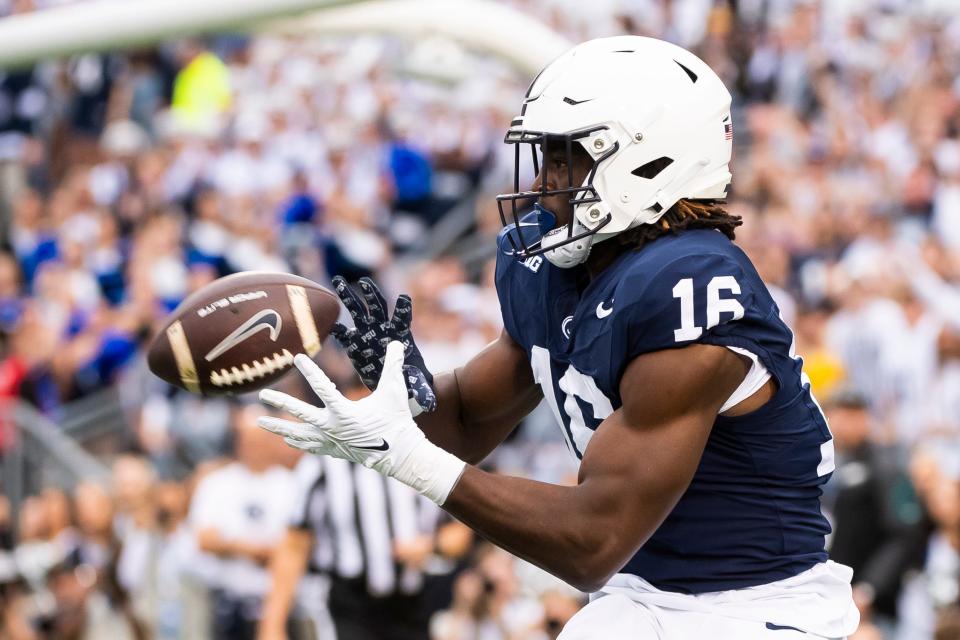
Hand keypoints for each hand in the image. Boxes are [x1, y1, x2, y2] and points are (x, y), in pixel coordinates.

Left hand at [258, 342, 464, 504]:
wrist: (399, 453)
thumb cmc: (396, 420)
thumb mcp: (395, 391)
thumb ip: (393, 365)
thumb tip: (396, 342)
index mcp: (345, 411)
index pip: (322, 387)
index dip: (309, 370)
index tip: (296, 358)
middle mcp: (332, 427)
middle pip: (300, 413)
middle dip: (280, 402)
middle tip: (262, 394)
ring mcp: (331, 441)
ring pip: (298, 434)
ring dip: (279, 427)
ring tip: (260, 421)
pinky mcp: (334, 450)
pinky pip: (310, 446)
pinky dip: (297, 441)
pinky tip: (287, 439)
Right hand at [330, 276, 436, 415]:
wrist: (400, 388)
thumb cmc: (413, 385)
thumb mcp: (418, 388)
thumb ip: (422, 392)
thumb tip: (429, 403)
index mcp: (402, 337)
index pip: (403, 319)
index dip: (404, 309)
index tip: (404, 298)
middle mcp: (384, 331)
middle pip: (377, 308)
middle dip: (371, 294)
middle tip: (364, 282)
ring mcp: (368, 336)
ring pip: (358, 312)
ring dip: (349, 297)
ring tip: (339, 281)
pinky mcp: (355, 347)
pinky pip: (344, 335)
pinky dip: (337, 330)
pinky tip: (327, 323)